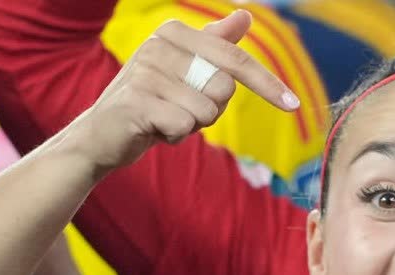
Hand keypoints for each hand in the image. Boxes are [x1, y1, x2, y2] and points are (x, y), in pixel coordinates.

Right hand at [68, 10, 299, 175]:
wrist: (100, 136)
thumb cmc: (149, 104)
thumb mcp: (184, 71)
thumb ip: (214, 45)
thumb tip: (246, 17)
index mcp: (174, 32)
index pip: (235, 60)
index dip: (267, 84)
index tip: (294, 104)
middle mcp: (159, 45)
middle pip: (223, 90)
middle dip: (210, 112)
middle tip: (181, 111)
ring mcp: (145, 72)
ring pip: (204, 112)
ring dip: (190, 127)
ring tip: (164, 119)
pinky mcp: (137, 102)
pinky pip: (183, 127)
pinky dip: (173, 137)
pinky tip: (153, 130)